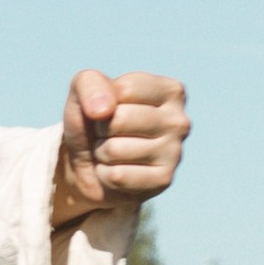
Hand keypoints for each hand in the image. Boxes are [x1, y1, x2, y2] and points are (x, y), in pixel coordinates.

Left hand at [54, 69, 188, 225]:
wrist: (87, 165)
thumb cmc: (93, 121)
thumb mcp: (84, 90)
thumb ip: (90, 84)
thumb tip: (104, 110)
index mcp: (170, 91)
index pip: (125, 90)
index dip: (103, 101)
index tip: (109, 109)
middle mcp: (179, 120)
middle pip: (119, 119)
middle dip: (101, 129)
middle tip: (108, 134)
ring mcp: (175, 153)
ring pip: (115, 150)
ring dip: (101, 153)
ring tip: (111, 152)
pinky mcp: (163, 180)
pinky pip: (117, 176)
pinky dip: (104, 175)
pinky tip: (116, 171)